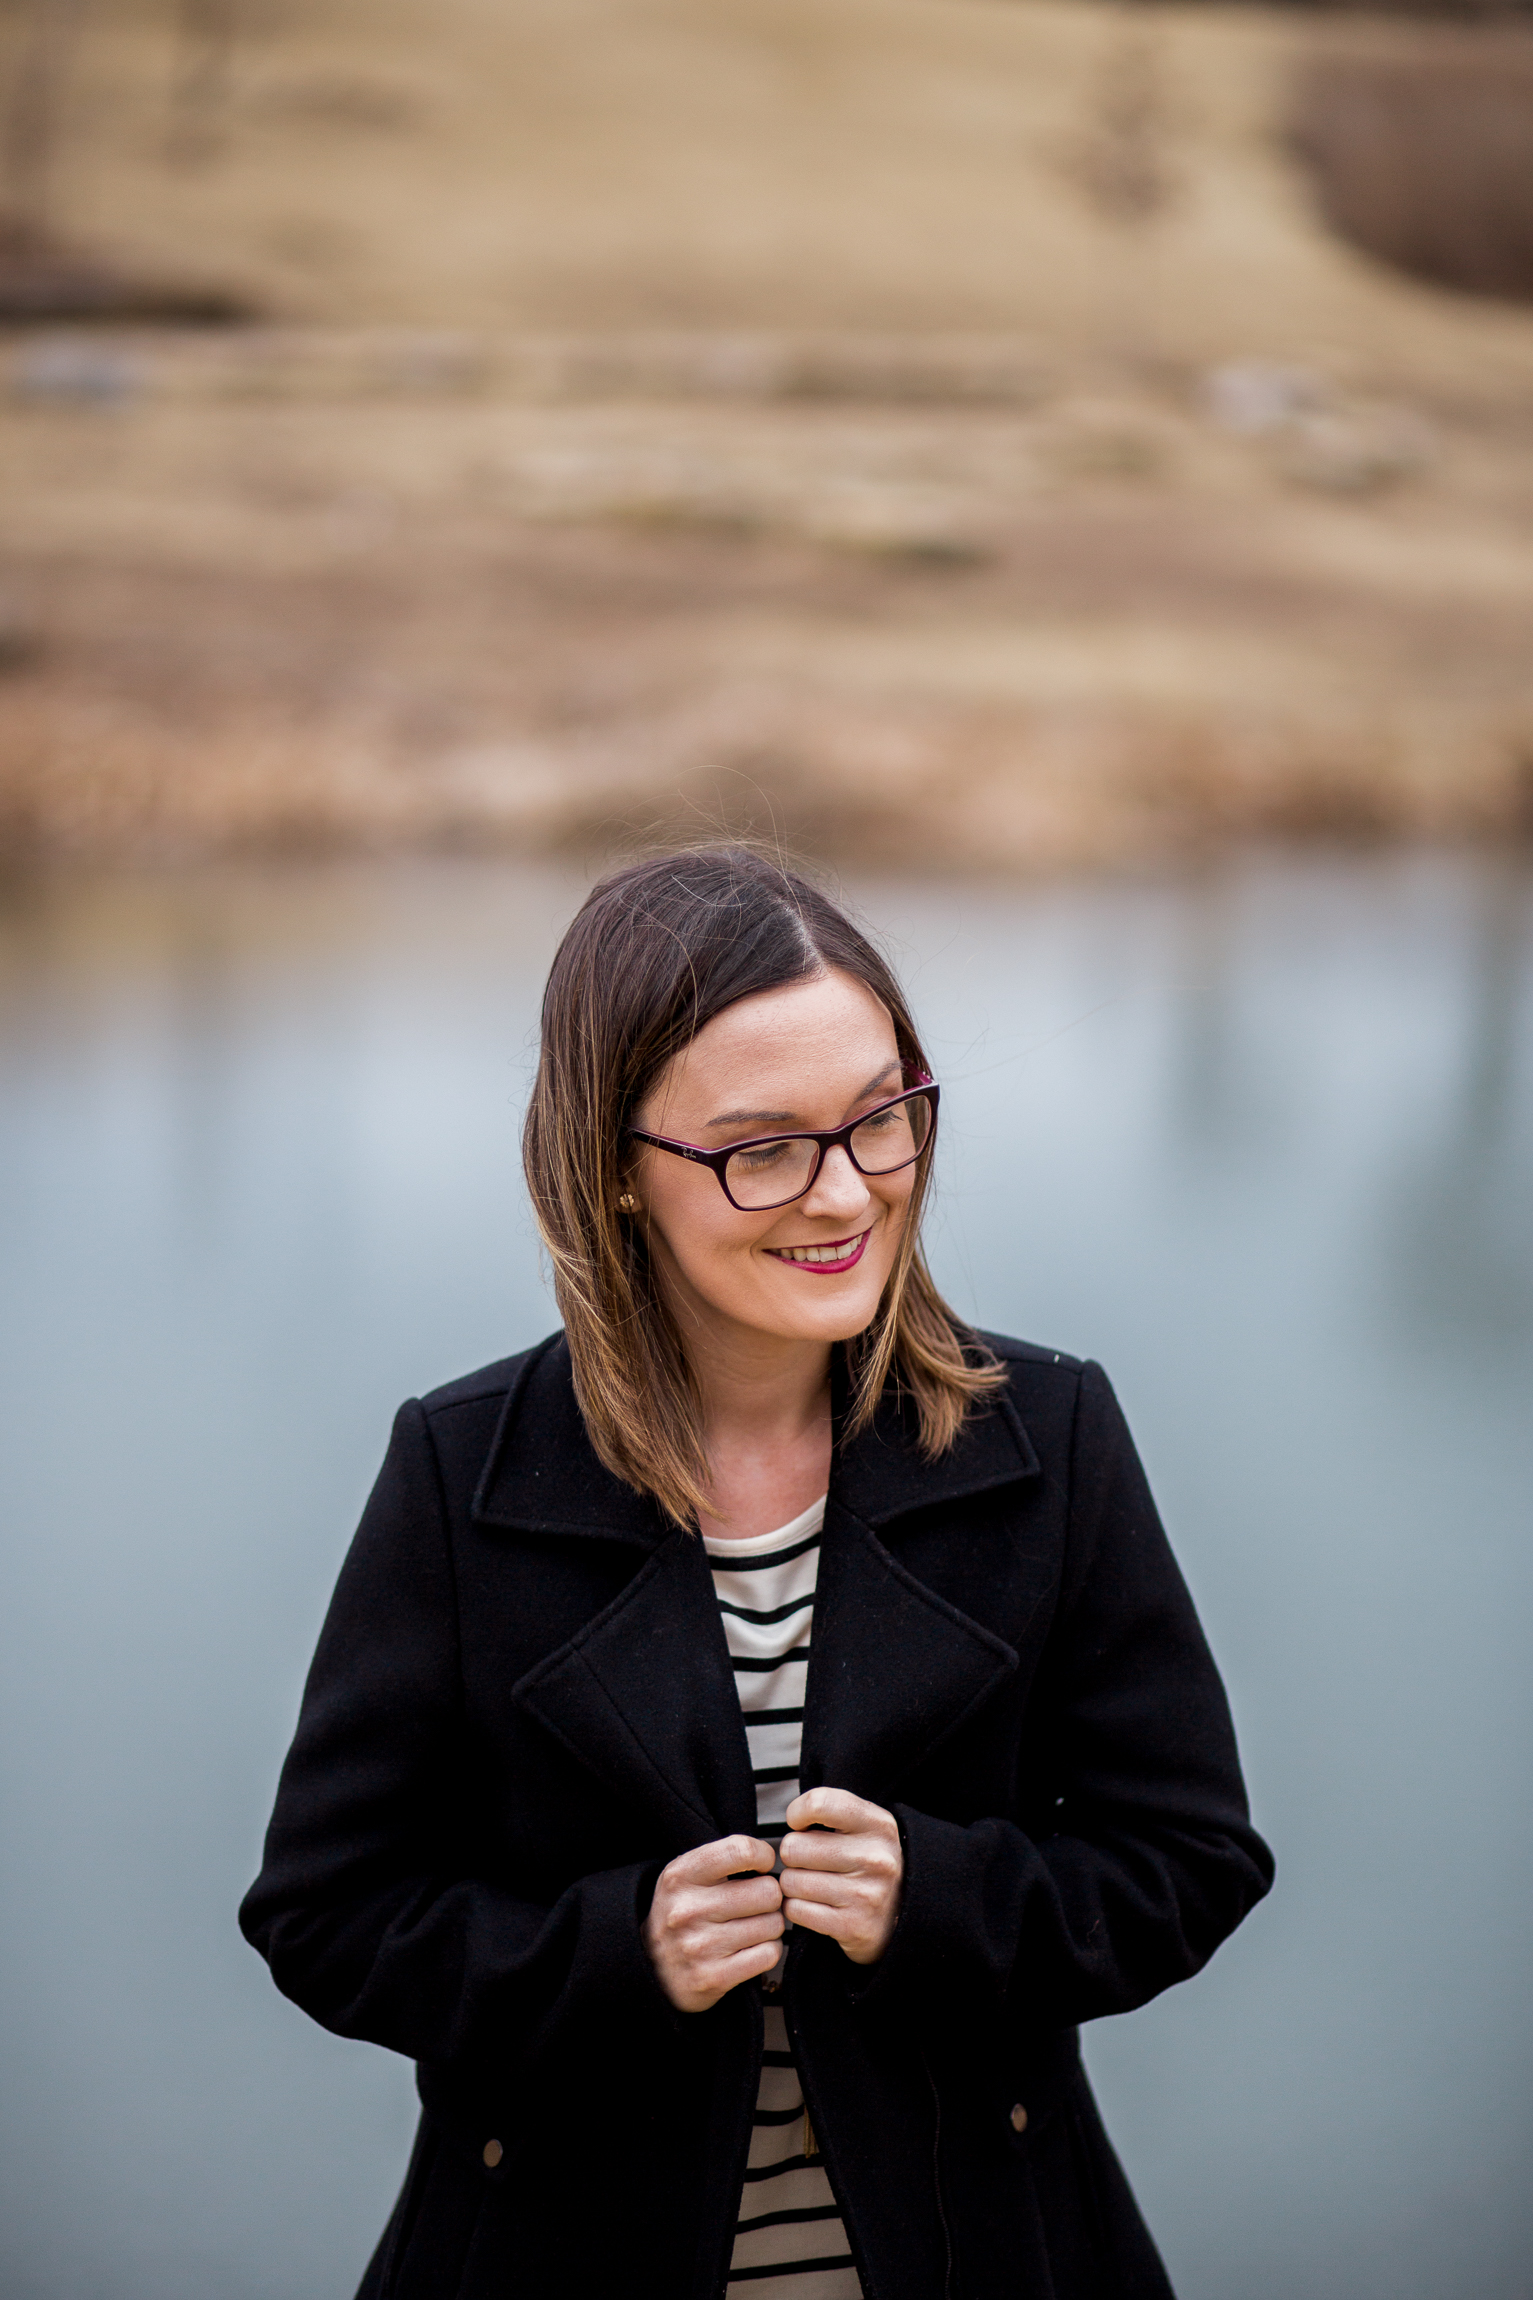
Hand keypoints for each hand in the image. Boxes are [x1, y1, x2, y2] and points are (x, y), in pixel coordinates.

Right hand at [643, 1835, 783, 2012]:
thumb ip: (723, 1859)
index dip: (763, 1856)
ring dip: (770, 1926)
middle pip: (767, 1891)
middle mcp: (688, 1909)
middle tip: (756, 1904)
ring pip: (773, 1924)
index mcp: (681, 1876)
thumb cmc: (679, 1915)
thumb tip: (771, 1858)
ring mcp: (700, 1946)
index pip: (740, 1851)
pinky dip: (768, 1951)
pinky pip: (769, 1955)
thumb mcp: (685, 1875)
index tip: (762, 1866)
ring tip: (750, 1927)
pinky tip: (751, 1949)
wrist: (650, 1968)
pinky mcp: (713, 1977)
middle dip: (770, 1897)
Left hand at [780, 1787, 902, 1965]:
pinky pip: (795, 1910)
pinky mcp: (852, 1926)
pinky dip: (796, 1908)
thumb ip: (832, 1812)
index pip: (819, 1804)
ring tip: (815, 1885)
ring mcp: (865, 1894)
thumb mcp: (865, 1826)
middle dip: (793, 1856)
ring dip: (793, 1885)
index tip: (800, 1825)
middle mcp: (875, 1858)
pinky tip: (815, 1905)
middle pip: (793, 1847)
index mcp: (878, 1825)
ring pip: (790, 1881)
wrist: (904, 1915)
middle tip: (811, 1863)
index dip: (798, 1813)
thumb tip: (793, 1819)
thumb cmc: (870, 1863)